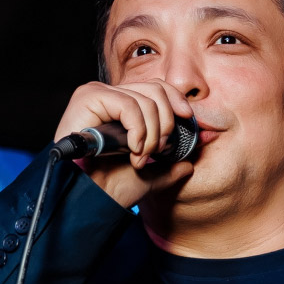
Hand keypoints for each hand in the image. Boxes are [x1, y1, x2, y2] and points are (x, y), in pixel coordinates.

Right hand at [53, 78, 195, 209]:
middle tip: (157, 151)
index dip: (175, 99)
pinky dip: (138, 129)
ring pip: (144, 100)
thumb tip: (193, 157)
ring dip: (151, 134)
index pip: (155, 87)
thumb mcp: (149, 173)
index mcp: (121, 107)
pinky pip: (128, 106)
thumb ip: (170, 164)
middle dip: (166, 123)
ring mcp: (98, 94)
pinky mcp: (89, 98)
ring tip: (140, 157)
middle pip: (154, 90)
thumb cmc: (111, 187)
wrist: (90, 197)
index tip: (187, 118)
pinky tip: (132, 149)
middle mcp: (109, 95)